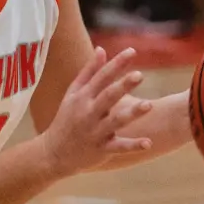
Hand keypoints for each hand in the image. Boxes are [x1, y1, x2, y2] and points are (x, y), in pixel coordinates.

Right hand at [32, 46, 150, 178]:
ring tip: (149, 104)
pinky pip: (119, 147)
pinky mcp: (101, 150)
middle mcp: (88, 113)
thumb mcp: (73, 94)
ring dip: (132, 113)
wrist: (53, 154)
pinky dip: (133, 146)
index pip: (101, 77)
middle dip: (123, 86)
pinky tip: (149, 143)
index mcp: (82, 97)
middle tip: (139, 75)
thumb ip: (89, 72)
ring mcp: (95, 132)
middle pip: (107, 97)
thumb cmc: (67, 119)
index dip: (116, 64)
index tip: (132, 51)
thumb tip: (102, 49)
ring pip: (115, 121)